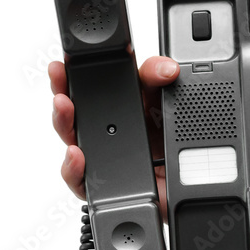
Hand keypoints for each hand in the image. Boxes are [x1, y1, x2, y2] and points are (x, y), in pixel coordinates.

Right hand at [49, 56, 179, 217]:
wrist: (188, 183)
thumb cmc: (170, 143)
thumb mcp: (167, 105)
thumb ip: (161, 82)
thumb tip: (167, 68)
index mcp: (117, 109)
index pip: (85, 88)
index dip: (69, 74)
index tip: (61, 63)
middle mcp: (104, 133)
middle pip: (72, 113)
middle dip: (60, 94)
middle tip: (61, 84)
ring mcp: (101, 159)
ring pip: (71, 142)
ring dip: (64, 123)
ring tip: (65, 108)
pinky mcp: (104, 186)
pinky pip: (80, 179)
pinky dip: (73, 167)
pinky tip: (77, 155)